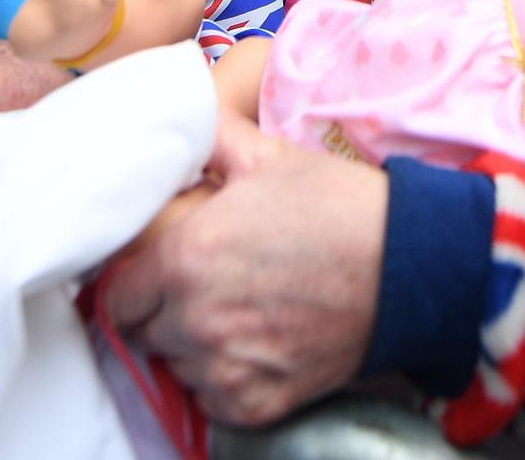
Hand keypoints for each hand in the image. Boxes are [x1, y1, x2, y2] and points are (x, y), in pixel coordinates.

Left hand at [102, 114, 384, 424]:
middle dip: (165, 312)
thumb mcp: (270, 159)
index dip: (134, 282)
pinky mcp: (257, 403)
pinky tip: (255, 345)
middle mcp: (195, 319)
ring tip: (236, 316)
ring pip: (179, 366)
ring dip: (194, 347)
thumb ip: (213, 140)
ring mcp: (226, 367)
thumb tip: (183, 122)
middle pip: (145, 332)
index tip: (155, 275)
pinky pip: (213, 399)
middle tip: (205, 289)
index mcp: (185, 257)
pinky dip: (226, 379)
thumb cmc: (338, 206)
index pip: (117, 295)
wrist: (408, 265)